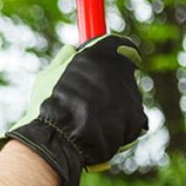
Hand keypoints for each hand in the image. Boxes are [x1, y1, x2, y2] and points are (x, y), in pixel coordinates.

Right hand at [0, 35, 148, 185]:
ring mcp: (131, 94)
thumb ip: (64, 59)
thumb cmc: (48, 105)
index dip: (116, 55)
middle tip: (93, 98)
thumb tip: (71, 49)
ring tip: (91, 118)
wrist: (58, 138)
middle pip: (125, 74)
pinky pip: (133, 119)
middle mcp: (120, 71)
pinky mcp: (137, 117)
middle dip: (113, 84)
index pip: (121, 47)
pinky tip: (101, 129)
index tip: (109, 64)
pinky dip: (120, 125)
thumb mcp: (48, 75)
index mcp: (100, 55)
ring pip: (128, 97)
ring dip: (116, 105)